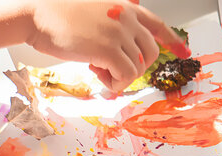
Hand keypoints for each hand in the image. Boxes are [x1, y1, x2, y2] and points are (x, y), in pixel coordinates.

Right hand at [28, 0, 189, 91]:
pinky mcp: (109, 49)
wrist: (38, 14)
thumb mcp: (94, 12)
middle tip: (110, 69)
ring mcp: (119, 33)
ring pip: (138, 67)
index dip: (173, 41)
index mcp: (125, 7)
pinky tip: (96, 73)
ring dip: (119, 76)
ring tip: (97, 69)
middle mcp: (127, 18)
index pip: (158, 24)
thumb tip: (124, 52)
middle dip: (135, 67)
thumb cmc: (58, 16)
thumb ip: (113, 25)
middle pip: (150, 53)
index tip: (184, 52)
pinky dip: (114, 83)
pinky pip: (125, 76)